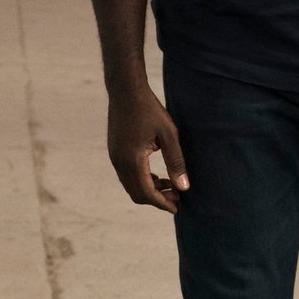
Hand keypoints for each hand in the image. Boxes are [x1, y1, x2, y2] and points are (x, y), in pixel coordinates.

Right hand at [106, 83, 187, 212]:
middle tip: (177, 196)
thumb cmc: (149, 109)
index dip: (162, 203)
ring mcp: (114, 157)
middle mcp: (119, 162)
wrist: (125, 90)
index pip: (147, 193)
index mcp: (132, 160)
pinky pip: (127, 175)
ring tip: (170, 184)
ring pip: (131, 185)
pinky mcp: (114, 152)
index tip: (177, 208)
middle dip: (157, 199)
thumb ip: (176, 162)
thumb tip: (184, 187)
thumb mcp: (168, 134)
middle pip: (137, 194)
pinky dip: (141, 180)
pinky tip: (156, 174)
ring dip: (149, 190)